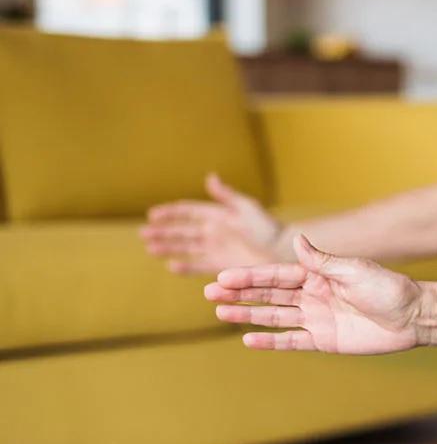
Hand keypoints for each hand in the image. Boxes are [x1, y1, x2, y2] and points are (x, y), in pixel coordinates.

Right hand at [141, 173, 283, 274]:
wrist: (284, 252)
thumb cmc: (269, 229)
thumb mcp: (247, 208)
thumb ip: (227, 195)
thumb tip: (209, 177)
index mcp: (219, 215)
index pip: (189, 212)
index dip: (171, 213)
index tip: (153, 214)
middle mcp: (215, 231)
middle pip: (183, 231)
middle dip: (163, 232)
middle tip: (143, 234)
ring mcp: (218, 249)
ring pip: (186, 248)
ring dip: (168, 247)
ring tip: (151, 248)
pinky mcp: (222, 265)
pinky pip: (200, 265)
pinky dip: (186, 266)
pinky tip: (172, 265)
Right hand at [205, 235, 424, 353]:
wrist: (413, 317)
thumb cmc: (388, 288)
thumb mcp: (354, 270)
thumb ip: (322, 261)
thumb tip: (298, 239)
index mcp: (318, 274)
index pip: (276, 274)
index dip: (249, 277)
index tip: (222, 278)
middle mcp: (313, 295)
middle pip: (269, 294)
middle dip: (239, 294)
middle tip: (208, 294)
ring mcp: (316, 318)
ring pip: (274, 316)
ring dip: (247, 315)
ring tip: (220, 313)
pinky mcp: (324, 340)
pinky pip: (292, 341)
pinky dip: (271, 341)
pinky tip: (248, 339)